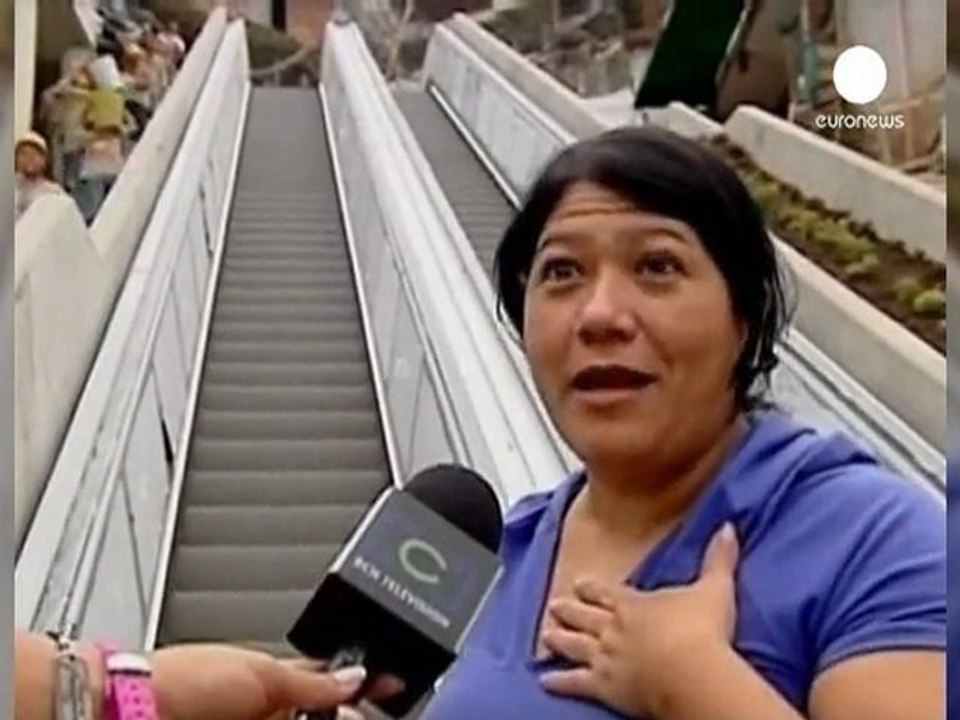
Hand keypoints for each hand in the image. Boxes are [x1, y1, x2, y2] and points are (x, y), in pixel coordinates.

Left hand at [150, 644, 400, 719]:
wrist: (131, 712)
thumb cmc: (182, 680)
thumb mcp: (261, 673)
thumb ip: (313, 679)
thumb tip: (356, 674)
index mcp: (272, 678)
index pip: (330, 681)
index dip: (363, 684)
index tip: (393, 686)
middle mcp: (265, 709)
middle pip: (323, 714)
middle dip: (350, 714)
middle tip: (376, 711)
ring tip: (355, 718)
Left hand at [540, 522, 739, 717]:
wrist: (691, 673)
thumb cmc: (703, 631)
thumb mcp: (715, 588)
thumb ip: (719, 559)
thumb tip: (728, 527)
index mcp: (634, 604)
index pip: (607, 592)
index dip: (592, 588)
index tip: (579, 583)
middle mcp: (613, 627)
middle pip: (584, 616)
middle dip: (569, 609)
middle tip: (555, 605)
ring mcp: (605, 656)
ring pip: (573, 645)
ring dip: (559, 639)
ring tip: (546, 635)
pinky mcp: (604, 686)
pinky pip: (575, 682)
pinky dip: (558, 681)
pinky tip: (545, 680)